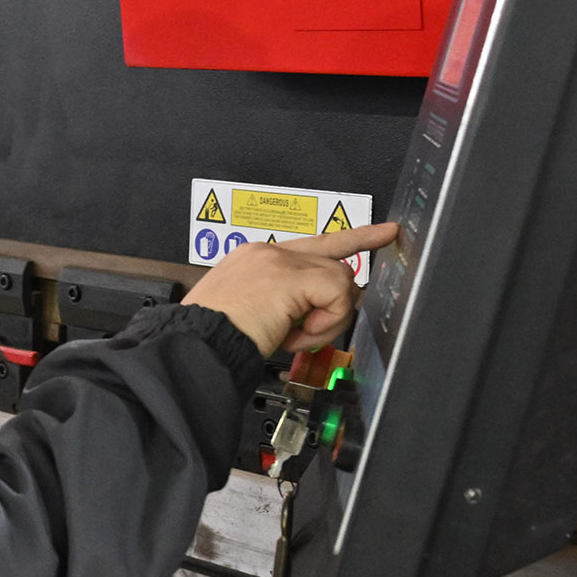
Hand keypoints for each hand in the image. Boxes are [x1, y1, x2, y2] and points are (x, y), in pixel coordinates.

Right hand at [186, 223, 399, 355]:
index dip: (352, 237)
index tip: (382, 231)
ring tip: (295, 337)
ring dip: (326, 319)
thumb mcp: (251, 313)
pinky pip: (336, 296)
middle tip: (366, 263)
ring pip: (340, 280)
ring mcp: (278, 261)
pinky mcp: (289, 277)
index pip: (314, 242)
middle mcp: (267, 252)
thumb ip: (285, 303)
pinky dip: (324, 324)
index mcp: (255, 258)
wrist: (194, 344)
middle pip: (334, 256)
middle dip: (346, 283)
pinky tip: (295, 335)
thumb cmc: (214, 338)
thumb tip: (315, 311)